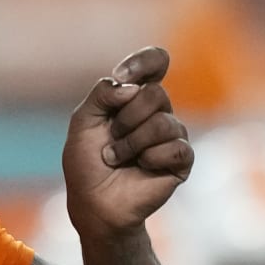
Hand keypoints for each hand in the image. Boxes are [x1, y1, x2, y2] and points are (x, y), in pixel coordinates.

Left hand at [62, 47, 192, 239]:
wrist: (94, 202)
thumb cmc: (86, 163)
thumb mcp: (82, 122)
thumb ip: (101, 95)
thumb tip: (130, 86)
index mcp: (134, 96)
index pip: (155, 62)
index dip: (144, 62)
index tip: (121, 77)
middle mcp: (157, 111)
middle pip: (155, 93)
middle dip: (124, 119)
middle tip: (111, 138)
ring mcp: (172, 135)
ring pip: (163, 122)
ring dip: (131, 143)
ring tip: (116, 158)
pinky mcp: (182, 160)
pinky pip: (176, 148)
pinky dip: (149, 158)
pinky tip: (141, 167)